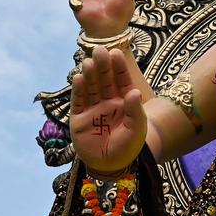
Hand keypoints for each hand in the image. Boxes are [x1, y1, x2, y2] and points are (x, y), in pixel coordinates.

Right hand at [69, 46, 147, 173]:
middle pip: (105, 80)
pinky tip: (79, 77)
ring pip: (91, 88)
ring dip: (90, 75)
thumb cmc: (128, 146)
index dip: (118, 68)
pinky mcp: (79, 117)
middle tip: (100, 50)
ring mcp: (93, 109)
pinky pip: (79, 101)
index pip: (122, 81)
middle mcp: (108, 102)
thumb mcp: (136, 129)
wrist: (110, 165)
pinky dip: (79, 89)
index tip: (116, 53)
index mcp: (124, 102)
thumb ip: (135, 110)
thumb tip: (133, 92)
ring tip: (89, 62)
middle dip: (103, 66)